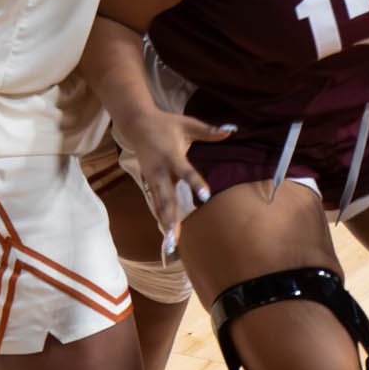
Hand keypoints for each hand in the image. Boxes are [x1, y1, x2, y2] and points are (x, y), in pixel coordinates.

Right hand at [126, 113, 236, 255]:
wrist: (137, 124)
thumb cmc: (166, 124)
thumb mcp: (188, 124)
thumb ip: (209, 131)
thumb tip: (231, 130)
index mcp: (171, 155)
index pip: (185, 171)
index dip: (195, 183)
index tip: (205, 196)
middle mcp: (160, 170)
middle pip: (166, 197)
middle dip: (170, 218)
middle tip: (174, 237)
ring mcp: (152, 179)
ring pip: (159, 205)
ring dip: (164, 224)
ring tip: (170, 245)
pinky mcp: (149, 183)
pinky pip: (155, 204)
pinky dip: (160, 219)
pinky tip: (166, 237)